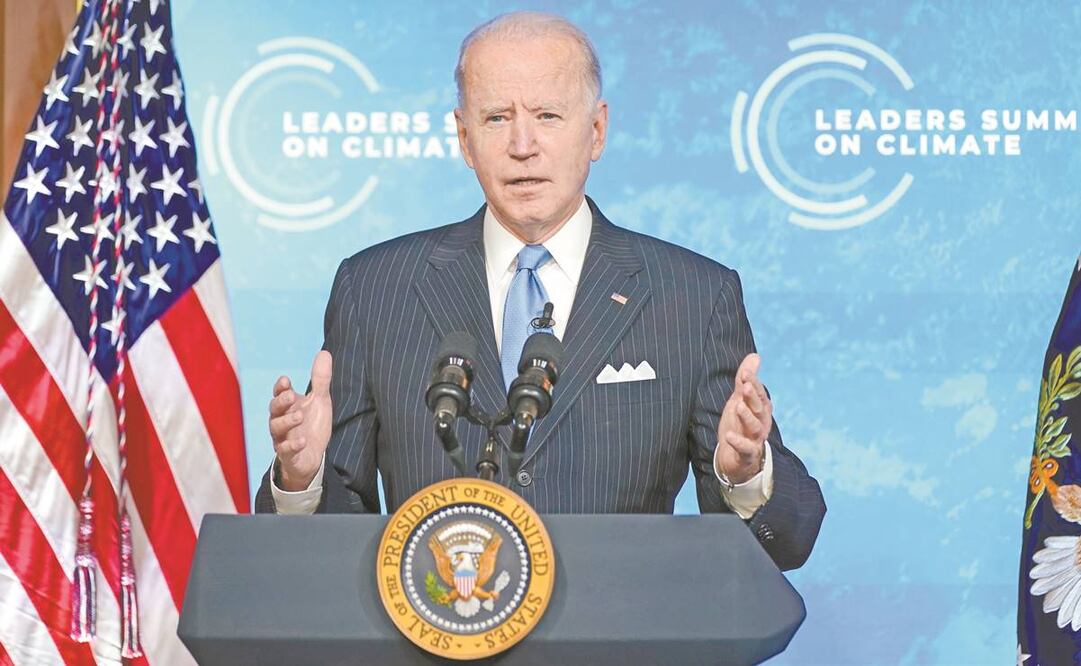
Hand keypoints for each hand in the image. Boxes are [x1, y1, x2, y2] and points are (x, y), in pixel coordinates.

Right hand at [269, 351, 332, 490]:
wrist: (312, 456)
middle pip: (274, 409)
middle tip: (291, 396)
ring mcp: (282, 438)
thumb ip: (320, 380)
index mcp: (288, 406)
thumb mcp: (320, 400)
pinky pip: (285, 451)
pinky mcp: (288, 455)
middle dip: (281, 402)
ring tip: (300, 416)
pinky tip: (303, 441)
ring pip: (276, 429)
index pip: (279, 393)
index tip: (286, 380)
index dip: (280, 387)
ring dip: (287, 421)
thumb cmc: (312, 425)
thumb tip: (324, 352)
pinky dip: (292, 446)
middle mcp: (281, 420)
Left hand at [715, 353, 771, 484]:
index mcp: (760, 408)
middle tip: (746, 386)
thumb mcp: (740, 399)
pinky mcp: (746, 453)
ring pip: (754, 427)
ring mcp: (755, 438)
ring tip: (737, 407)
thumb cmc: (739, 425)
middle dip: (753, 397)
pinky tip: (729, 436)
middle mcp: (760, 422)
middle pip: (759, 408)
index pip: (758, 393)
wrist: (735, 458)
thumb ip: (746, 379)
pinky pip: (745, 448)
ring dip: (747, 417)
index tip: (745, 373)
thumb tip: (755, 355)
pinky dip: (738, 442)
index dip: (753, 383)